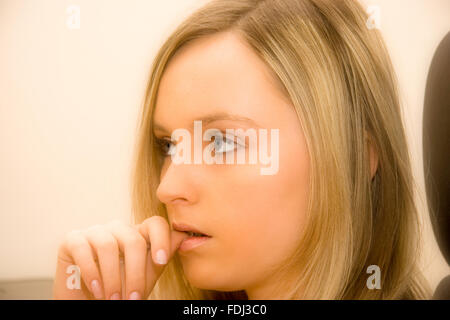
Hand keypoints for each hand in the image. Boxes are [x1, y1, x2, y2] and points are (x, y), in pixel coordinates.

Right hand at [52, 216, 187, 298]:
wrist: (89, 303)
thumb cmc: (120, 290)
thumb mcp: (145, 276)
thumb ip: (161, 256)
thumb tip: (184, 236)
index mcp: (138, 234)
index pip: (155, 223)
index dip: (161, 239)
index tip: (161, 261)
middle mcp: (117, 229)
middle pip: (133, 239)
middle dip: (135, 273)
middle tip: (133, 299)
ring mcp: (94, 232)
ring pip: (108, 245)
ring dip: (112, 278)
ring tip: (113, 299)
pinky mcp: (72, 240)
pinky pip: (83, 248)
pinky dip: (91, 272)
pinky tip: (96, 289)